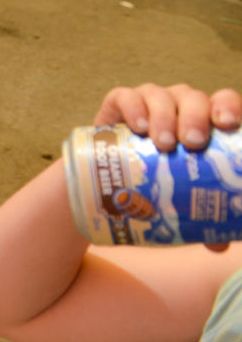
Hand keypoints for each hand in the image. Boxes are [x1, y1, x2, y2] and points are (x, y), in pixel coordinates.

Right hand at [96, 84, 239, 252]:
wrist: (113, 177)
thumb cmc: (159, 181)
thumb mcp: (184, 195)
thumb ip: (204, 216)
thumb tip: (218, 245)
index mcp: (205, 122)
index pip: (223, 103)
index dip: (228, 107)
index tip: (227, 124)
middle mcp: (180, 106)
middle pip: (192, 98)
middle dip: (195, 117)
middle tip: (193, 143)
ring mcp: (149, 102)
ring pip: (160, 96)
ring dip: (164, 117)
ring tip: (163, 144)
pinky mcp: (118, 104)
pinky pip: (125, 96)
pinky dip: (133, 107)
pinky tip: (137, 127)